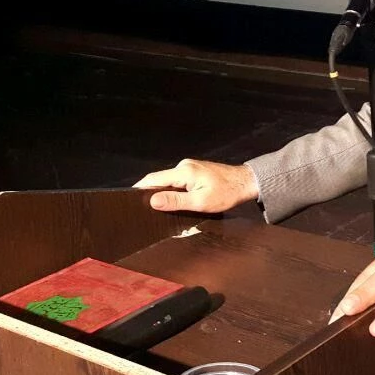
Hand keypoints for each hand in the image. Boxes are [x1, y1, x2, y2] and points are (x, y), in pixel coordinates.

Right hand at [133, 158, 258, 212]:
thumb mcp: (200, 202)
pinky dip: (172, 189)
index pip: (154, 179)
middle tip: (140, 208)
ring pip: (169, 180)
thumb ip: (175, 201)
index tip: (128, 200)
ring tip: (155, 207)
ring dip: (162, 192)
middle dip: (150, 192)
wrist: (246, 182)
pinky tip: (172, 200)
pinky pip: (177, 180)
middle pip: (160, 179)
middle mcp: (184, 166)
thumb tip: (152, 201)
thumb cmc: (227, 193)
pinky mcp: (195, 171)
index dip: (140, 190)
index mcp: (184, 171)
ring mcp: (190, 167)